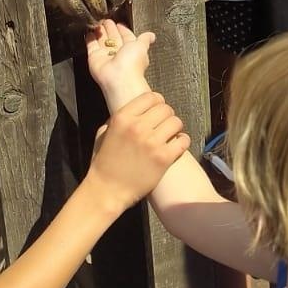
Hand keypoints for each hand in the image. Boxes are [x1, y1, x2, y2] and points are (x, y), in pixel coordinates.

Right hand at [85, 19, 153, 109]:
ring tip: (96, 22)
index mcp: (131, 50)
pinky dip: (90, 39)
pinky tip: (89, 32)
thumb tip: (152, 35)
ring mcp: (106, 56)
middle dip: (110, 28)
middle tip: (105, 20)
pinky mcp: (95, 57)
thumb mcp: (142, 46)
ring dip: (100, 31)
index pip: (126, 36)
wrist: (119, 79)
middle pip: (113, 37)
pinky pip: (92, 46)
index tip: (119, 22)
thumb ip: (145, 39)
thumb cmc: (133, 64)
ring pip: (102, 41)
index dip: (123, 29)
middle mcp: (119, 53)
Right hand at [86, 92, 189, 211]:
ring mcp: (152, 143)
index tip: (158, 110)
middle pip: (166, 108)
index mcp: (122, 118)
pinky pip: (183, 140)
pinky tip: (176, 146)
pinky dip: (183, 142)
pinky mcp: (163, 158)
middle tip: (164, 125)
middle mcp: (137, 127)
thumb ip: (118, 119)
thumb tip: (134, 111)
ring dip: (175, 128)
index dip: (157, 102)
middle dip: (167, 116)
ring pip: (176, 122)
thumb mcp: (103, 134)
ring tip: (170, 135)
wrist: (107, 191)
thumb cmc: (104, 164)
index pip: (151, 97)